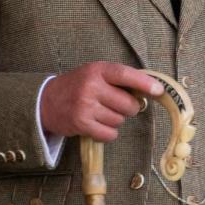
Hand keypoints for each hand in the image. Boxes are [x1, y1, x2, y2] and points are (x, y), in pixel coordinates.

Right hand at [40, 62, 162, 141]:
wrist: (46, 102)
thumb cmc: (77, 86)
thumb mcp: (95, 74)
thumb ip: (118, 79)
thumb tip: (149, 90)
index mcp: (97, 70)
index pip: (125, 75)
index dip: (144, 83)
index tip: (159, 91)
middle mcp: (91, 87)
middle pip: (127, 104)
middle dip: (129, 108)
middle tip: (117, 105)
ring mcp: (85, 106)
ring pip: (119, 120)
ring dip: (116, 120)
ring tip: (101, 113)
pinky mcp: (81, 124)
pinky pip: (109, 134)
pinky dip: (108, 133)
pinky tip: (98, 125)